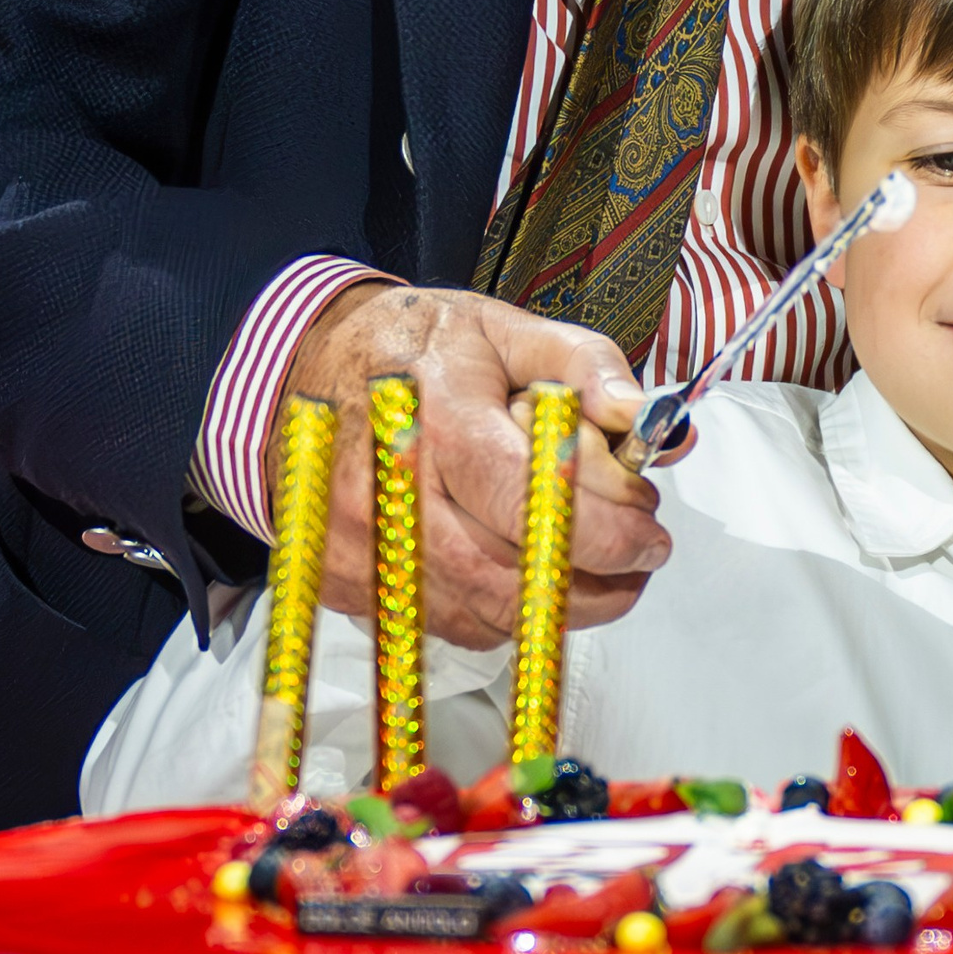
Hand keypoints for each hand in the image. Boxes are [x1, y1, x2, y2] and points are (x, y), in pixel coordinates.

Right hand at [267, 283, 668, 648]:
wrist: (302, 369)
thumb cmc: (413, 350)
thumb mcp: (504, 328)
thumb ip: (582, 365)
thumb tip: (641, 416)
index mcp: (439, 415)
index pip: (531, 496)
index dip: (605, 526)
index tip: (650, 527)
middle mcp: (393, 489)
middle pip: (512, 573)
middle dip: (598, 576)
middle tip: (640, 554)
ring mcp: (364, 546)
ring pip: (485, 613)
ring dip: (560, 604)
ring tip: (599, 566)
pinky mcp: (347, 584)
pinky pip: (447, 625)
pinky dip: (504, 612)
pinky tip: (528, 573)